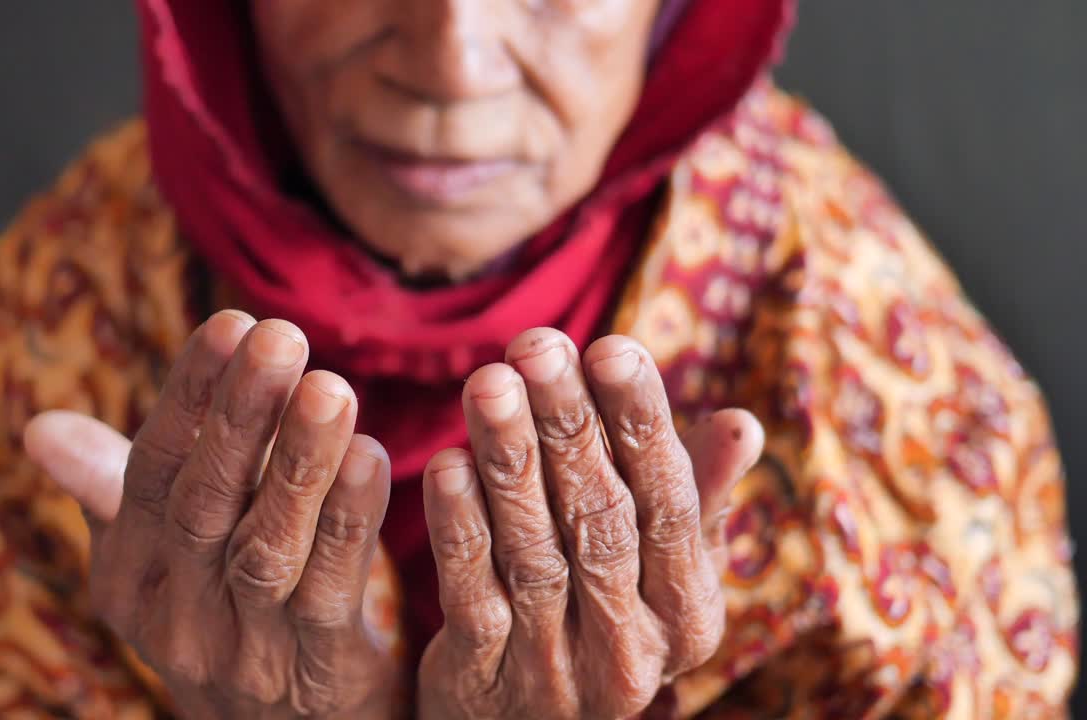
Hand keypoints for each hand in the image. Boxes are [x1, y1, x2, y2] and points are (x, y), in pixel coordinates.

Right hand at [24, 312, 400, 718]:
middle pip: (204, 504)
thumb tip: (39, 428)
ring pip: (265, 548)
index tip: (229, 323)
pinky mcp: (316, 675)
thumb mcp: (161, 561)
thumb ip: (117, 490)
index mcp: (132, 575)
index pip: (152, 473)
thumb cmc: (223, 615)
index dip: (189, 398)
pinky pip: (331, 592)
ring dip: (298, 464)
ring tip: (331, 388)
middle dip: (241, 417)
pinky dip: (350, 523)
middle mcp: (177, 614)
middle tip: (281, 337)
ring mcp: (244, 651)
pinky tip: (371, 459)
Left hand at [417, 328, 763, 719]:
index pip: (672, 505)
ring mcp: (556, 668)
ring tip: (488, 382)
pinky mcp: (486, 678)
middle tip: (538, 345)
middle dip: (568, 425)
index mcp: (688, 613)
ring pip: (535, 549)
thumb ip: (695, 499)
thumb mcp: (660, 572)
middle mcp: (632, 648)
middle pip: (601, 519)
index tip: (615, 347)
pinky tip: (444, 464)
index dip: (643, 424)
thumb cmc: (601, 617)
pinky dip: (458, 526)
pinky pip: (472, 593)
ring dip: (509, 459)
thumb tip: (746, 424)